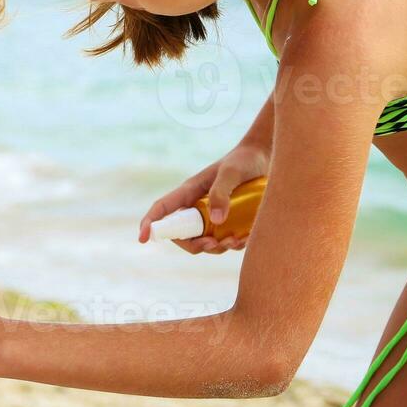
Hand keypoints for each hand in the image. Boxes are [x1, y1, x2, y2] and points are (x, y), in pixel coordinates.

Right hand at [138, 141, 268, 254]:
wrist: (264, 158)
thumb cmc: (244, 160)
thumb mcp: (232, 173)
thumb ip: (221, 193)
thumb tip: (215, 222)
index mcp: (189, 192)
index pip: (162, 209)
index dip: (150, 224)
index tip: (143, 239)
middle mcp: (197, 206)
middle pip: (183, 234)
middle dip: (195, 245)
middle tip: (213, 243)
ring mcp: (212, 215)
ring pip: (204, 241)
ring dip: (217, 248)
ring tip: (236, 240)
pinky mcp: (228, 221)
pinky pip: (224, 241)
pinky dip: (233, 245)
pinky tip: (246, 237)